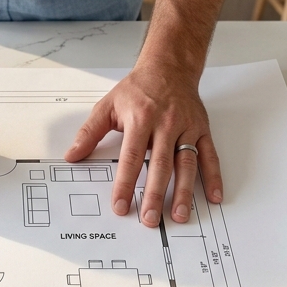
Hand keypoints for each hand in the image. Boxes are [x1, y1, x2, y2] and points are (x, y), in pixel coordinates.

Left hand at [64, 59, 221, 226]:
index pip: (130, 158)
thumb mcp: (107, 105)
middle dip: (154, 195)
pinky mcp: (202, 130)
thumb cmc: (138, 89)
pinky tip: (213, 197)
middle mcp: (165, 124)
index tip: (120, 206)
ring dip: (183, 192)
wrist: (169, 66)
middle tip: (149, 219)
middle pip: (159, 165)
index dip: (124, 184)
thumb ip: (89, 132)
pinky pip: (210, 156)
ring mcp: (186, 128)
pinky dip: (214, 177)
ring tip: (178, 215)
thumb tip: (72, 155)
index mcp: (140, 118)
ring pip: (186, 164)